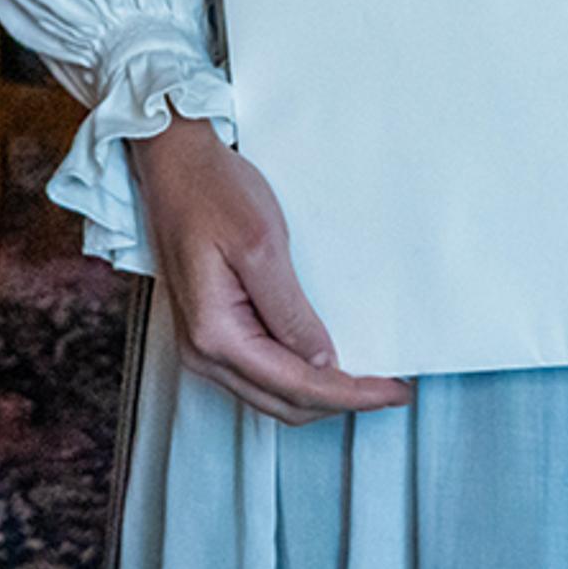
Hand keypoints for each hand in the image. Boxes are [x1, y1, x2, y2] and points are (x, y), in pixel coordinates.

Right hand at [130, 118, 411, 426]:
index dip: (352, 394)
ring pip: (273, 396)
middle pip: (285, 404)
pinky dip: (298, 378)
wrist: (174, 164)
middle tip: (391, 388)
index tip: (394, 391)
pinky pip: (260, 374)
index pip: (297, 386)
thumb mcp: (262, 245)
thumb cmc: (211, 191)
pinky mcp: (210, 332)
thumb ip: (290, 311)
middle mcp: (203, 351)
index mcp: (215, 333)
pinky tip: (325, 363)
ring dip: (321, 395)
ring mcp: (202, 345)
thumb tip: (322, 361)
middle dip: (342, 401)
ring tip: (367, 380)